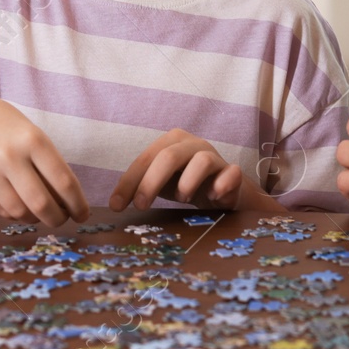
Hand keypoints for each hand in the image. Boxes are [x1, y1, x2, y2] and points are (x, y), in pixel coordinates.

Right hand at [0, 93, 88, 225]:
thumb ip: (49, 164)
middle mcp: (10, 156)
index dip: (77, 204)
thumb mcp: (32, 134)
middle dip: (58, 218)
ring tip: (42, 214)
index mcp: (32, 140)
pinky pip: (2, 211)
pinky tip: (22, 207)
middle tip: (63, 218)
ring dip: (37, 219)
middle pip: (42, 203)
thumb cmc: (6, 128)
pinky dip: (17, 215)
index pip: (63, 181)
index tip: (82, 214)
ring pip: (21, 212)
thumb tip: (68, 203)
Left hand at [111, 129, 243, 210]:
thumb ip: (141, 187)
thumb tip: (115, 204)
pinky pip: (230, 173)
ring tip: (182, 199)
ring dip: (188, 182)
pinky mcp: (233, 172)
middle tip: (141, 206)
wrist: (224, 191)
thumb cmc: (187, 184)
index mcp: (170, 143)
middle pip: (169, 157)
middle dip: (151, 182)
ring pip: (201, 161)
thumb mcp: (161, 183)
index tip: (116, 206)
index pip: (145, 159)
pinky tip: (212, 197)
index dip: (128, 182)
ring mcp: (215, 156)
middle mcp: (192, 144)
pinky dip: (221, 185)